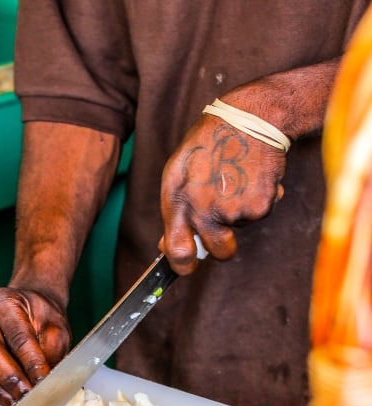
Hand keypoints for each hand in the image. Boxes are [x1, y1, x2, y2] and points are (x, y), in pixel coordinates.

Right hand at [0, 287, 71, 405]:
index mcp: (5, 302)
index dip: (31, 362)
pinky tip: (8, 401)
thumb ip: (51, 352)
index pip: (18, 336)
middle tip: (28, 396)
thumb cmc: (42, 318)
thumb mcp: (56, 328)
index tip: (43, 381)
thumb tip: (46, 382)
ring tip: (18, 404)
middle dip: (10, 379)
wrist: (29, 310)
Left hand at [159, 114, 285, 274]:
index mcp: (179, 202)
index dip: (183, 266)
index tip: (187, 267)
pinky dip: (259, 198)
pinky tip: (253, 175)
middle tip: (225, 223)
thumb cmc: (209, 144)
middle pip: (219, 252)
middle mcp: (204, 209)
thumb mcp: (179, 173)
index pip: (177, 251)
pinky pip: (260, 213)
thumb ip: (174, 212)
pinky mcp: (259, 206)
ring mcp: (232, 210)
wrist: (249, 117)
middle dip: (224, 244)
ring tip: (236, 179)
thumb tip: (167, 247)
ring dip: (241, 211)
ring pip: (242, 228)